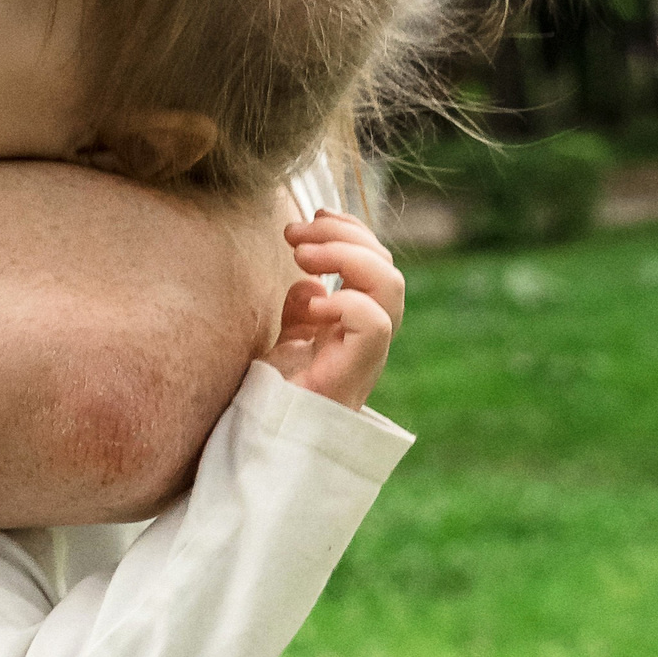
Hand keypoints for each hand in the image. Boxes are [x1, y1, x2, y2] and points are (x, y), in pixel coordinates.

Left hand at [270, 209, 404, 409]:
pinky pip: (373, 324)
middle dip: (344, 236)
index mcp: (358, 324)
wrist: (268, 441)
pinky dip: (344, 303)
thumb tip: (306, 283)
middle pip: (386, 268)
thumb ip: (302, 311)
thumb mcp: (288, 341)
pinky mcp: (355, 372)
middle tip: (295, 232)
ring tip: (299, 253)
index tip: (314, 216)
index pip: (376, 264)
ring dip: (345, 256)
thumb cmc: (278, 395)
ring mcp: (367, 355)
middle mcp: (370, 338)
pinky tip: (310, 305)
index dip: (352, 231)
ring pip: (389, 287)